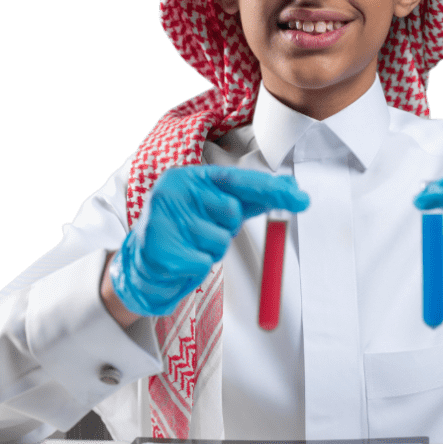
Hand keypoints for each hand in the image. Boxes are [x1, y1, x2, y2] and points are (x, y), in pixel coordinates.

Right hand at [111, 166, 309, 316]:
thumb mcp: (216, 206)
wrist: (141, 262)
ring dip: (211, 251)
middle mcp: (174, 190)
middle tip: (202, 232)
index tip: (300, 198)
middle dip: (226, 229)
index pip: (238, 180)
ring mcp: (164, 218)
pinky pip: (203, 263)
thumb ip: (251, 197)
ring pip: (219, 242)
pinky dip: (197, 267)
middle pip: (231, 213)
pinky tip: (181, 260)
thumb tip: (292, 188)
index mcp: (190, 176)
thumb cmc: (186, 229)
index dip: (271, 190)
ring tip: (190, 246)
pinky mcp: (161, 249)